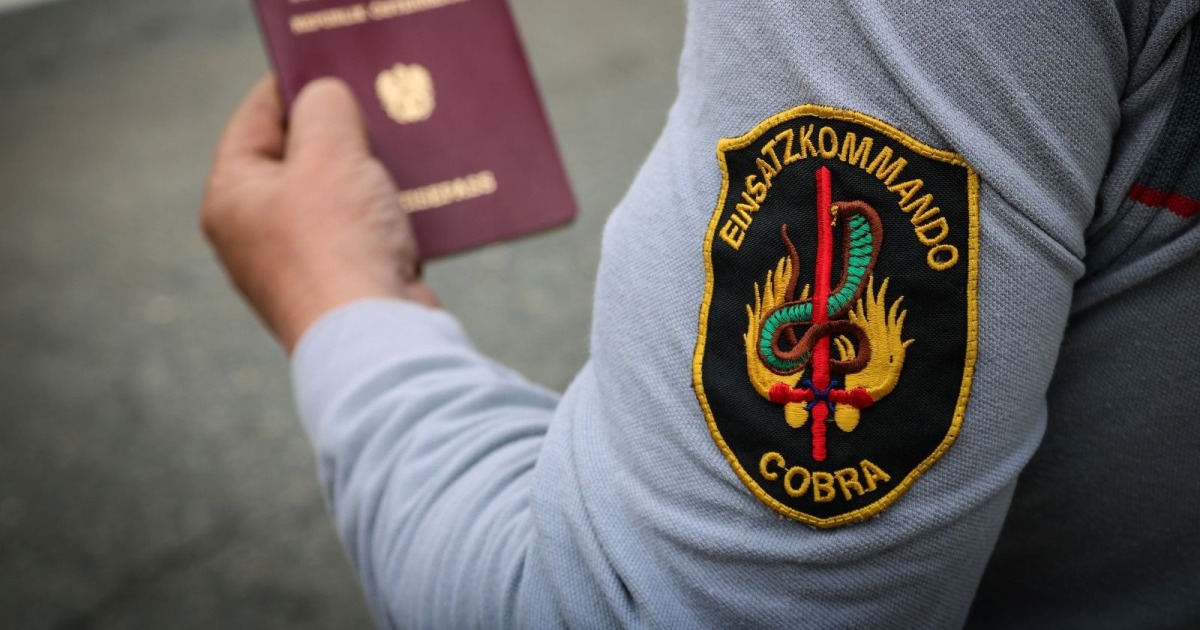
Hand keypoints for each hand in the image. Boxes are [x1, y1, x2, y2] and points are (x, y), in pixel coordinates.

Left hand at [202, 76, 438, 351]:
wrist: (377, 340)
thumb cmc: (341, 244)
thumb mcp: (330, 153)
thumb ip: (325, 107)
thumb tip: (327, 99)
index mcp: (232, 198)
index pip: (255, 120)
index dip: (293, 86)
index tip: (331, 68)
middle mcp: (256, 235)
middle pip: (299, 160)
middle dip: (341, 132)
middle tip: (377, 107)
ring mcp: (299, 265)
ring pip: (337, 198)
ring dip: (371, 175)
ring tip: (406, 151)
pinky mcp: (341, 287)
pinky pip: (364, 234)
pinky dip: (388, 215)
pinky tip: (419, 202)